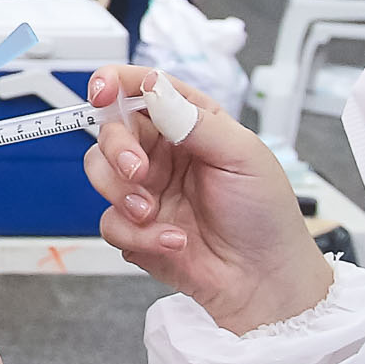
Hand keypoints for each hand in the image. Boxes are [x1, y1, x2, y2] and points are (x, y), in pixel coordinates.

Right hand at [80, 68, 332, 332]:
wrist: (263, 279)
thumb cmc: (265, 214)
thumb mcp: (243, 155)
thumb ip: (195, 121)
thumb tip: (154, 88)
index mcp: (190, 124)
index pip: (144, 90)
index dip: (116, 84)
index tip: (101, 91)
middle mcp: (163, 153)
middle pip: (111, 130)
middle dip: (116, 148)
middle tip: (138, 171)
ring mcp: (146, 191)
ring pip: (99, 172)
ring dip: (120, 192)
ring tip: (152, 213)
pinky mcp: (135, 229)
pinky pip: (109, 222)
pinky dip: (137, 234)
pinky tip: (172, 241)